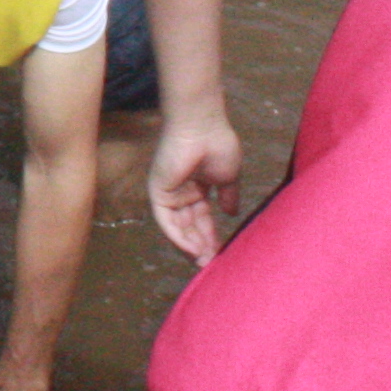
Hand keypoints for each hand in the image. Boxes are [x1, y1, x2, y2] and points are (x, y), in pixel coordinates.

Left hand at [147, 113, 243, 262]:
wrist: (203, 125)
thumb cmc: (217, 144)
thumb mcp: (228, 177)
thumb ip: (228, 196)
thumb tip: (232, 214)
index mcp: (197, 189)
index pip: (202, 221)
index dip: (211, 237)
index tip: (222, 254)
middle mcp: (181, 193)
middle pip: (190, 228)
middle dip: (201, 247)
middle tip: (211, 264)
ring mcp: (168, 193)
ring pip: (177, 228)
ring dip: (190, 246)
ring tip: (203, 261)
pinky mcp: (158, 191)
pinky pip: (165, 220)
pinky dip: (177, 236)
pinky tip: (191, 249)